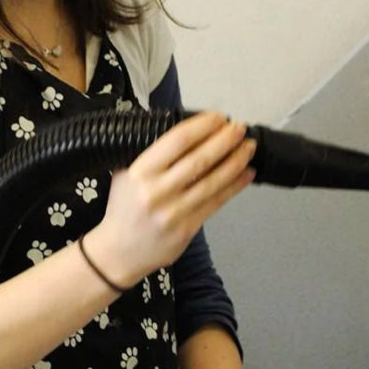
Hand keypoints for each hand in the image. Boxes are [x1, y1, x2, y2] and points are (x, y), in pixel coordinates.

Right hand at [87, 111, 255, 287]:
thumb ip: (150, 153)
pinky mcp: (187, 229)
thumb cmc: (124, 207)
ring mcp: (174, 211)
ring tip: (249, 147)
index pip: (177, 140)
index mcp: (140, 171)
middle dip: (225, 140)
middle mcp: (157, 190)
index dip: (202, 126)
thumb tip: (185, 131)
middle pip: (199, 159)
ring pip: (212, 181)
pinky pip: (216, 202)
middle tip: (240, 128)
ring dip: (235, 161)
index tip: (218, 117)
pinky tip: (246, 173)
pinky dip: (234, 186)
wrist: (119, 251)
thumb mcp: (125, 173)